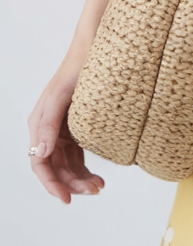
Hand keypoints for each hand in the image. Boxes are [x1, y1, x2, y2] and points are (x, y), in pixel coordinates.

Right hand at [27, 64, 105, 203]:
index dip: (51, 183)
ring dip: (80, 178)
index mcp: (40, 123)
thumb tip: (42, 152)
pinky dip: (86, 167)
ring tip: (99, 186)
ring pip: (68, 164)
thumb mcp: (63, 95)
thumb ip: (51, 124)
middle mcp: (49, 129)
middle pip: (56, 166)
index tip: (66, 199)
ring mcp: (63, 128)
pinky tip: (98, 176)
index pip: (40, 162)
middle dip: (72, 183)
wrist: (97, 46)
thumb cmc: (79, 66)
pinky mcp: (77, 126)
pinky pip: (78, 154)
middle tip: (94, 190)